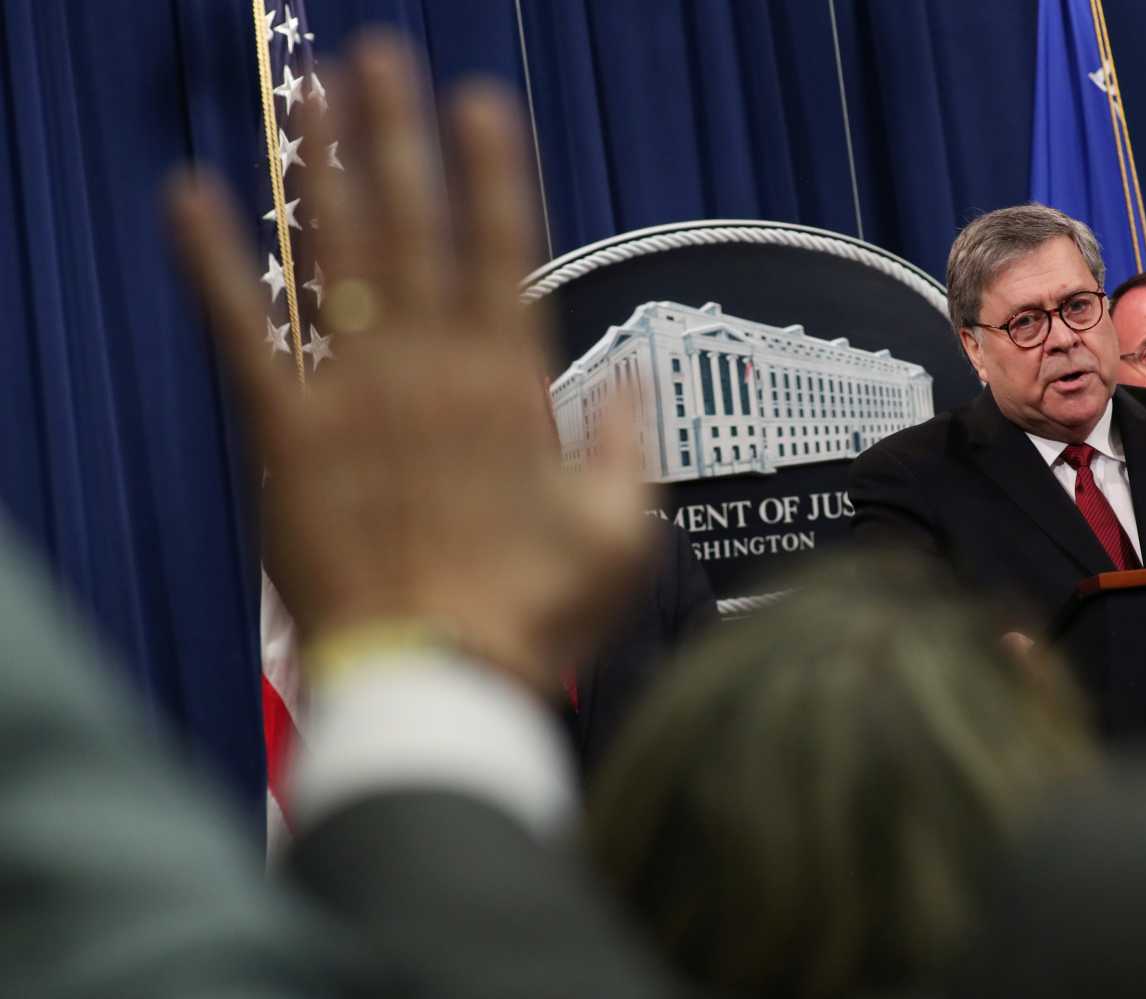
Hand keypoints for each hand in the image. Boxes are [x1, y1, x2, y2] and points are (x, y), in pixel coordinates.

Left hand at [166, 35, 651, 693]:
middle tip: (379, 56)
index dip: (490, 170)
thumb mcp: (621, 533)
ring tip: (311, 92)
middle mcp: (429, 367)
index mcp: (511, 385)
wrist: (436, 675)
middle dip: (395, 136)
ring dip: (319, 168)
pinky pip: (244, 334)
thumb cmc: (533, 611)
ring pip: (335, 257)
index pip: (502, 249)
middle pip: (410, 227)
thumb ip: (625, 445)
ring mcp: (353, 394)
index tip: (479, 101)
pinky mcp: (286, 434)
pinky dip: (214, 263)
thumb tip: (630, 381)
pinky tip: (191, 195)